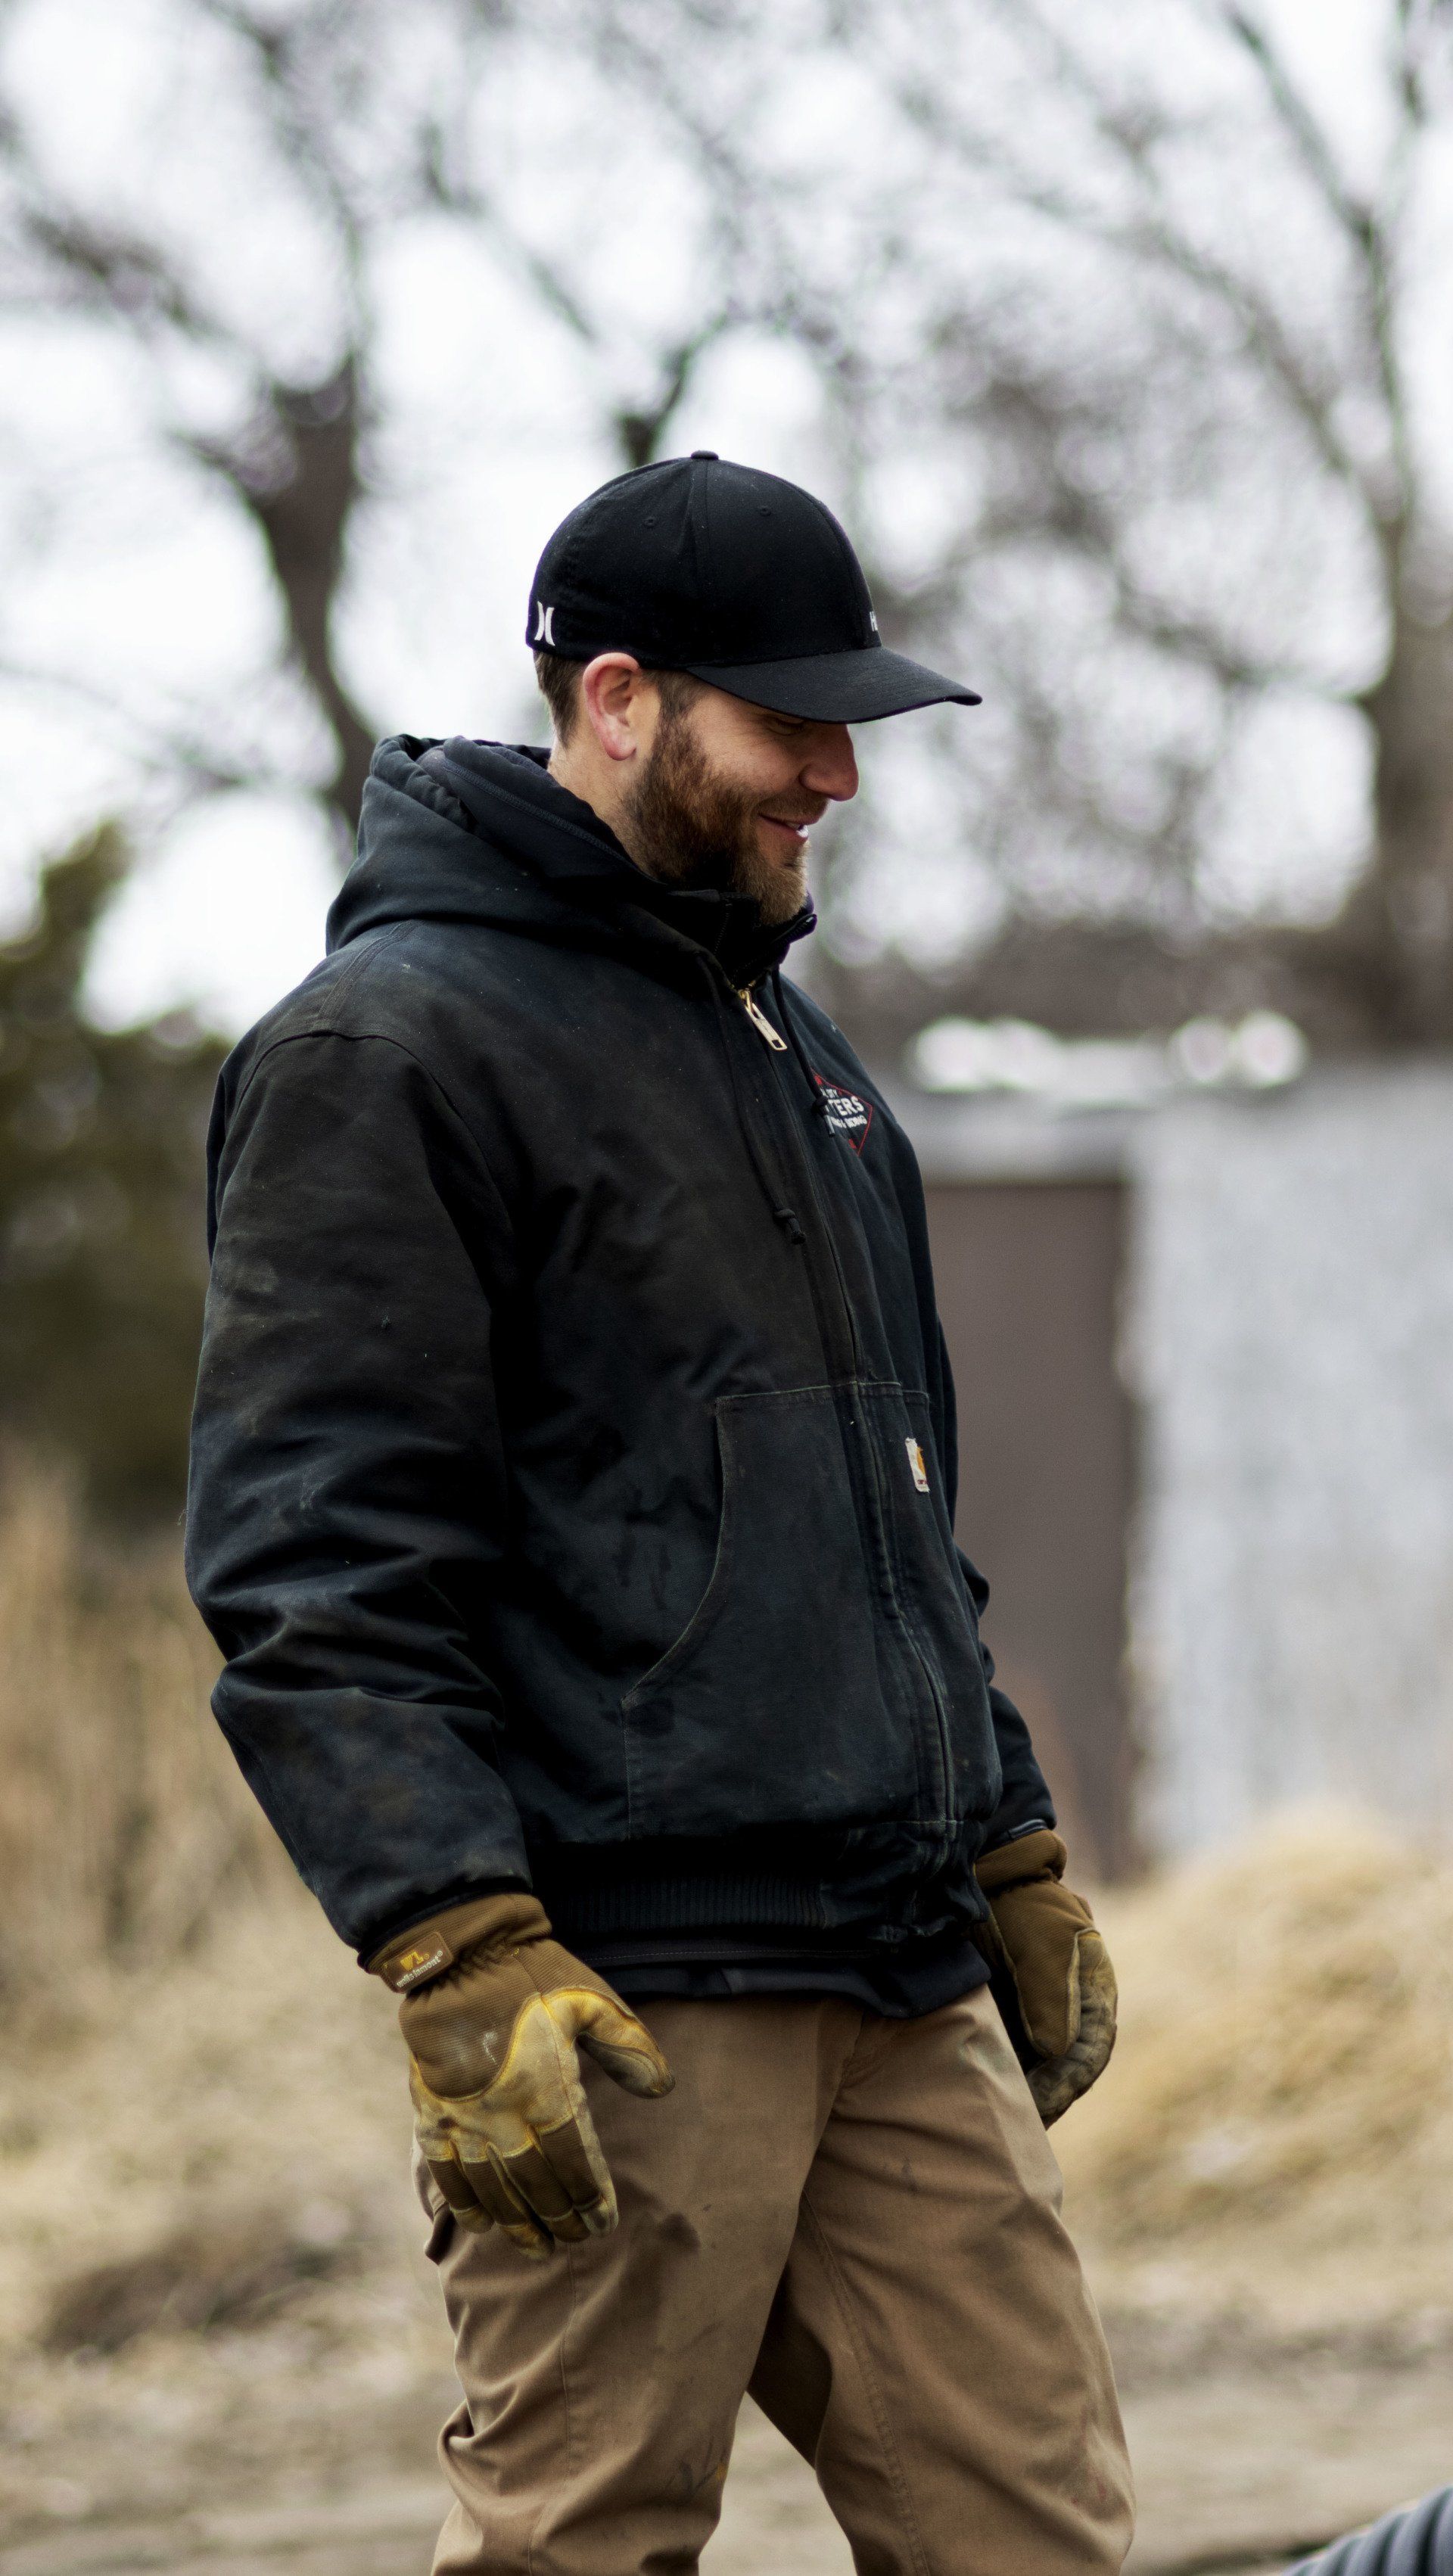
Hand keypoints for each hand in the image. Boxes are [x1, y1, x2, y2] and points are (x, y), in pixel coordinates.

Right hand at [369, 1893, 672, 2258]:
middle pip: (536, 2185)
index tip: (604, 2221)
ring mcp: (464, 2118)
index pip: (574, 2162)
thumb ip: (628, 2046)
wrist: (458, 1956)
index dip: (591, 2197)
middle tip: (576, 2240)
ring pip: (493, 2189)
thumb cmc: (531, 1974)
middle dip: (559, 2218)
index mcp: (545, 2089)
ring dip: (517, 2223)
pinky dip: (465, 2203)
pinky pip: (447, 2172)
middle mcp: (503, 2114)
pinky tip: (482, 2225)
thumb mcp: (591, 2000)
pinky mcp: (432, 2113)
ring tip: (538, 2248)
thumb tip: (662, 2089)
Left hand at [975, 1830, 1115, 2124]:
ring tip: (1001, 2121)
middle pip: (1065, 2068)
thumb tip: (1056, 2051)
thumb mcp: (1044, 1944)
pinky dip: (1002, 2074)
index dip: (1069, 2082)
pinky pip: (1010, 2053)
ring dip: (1025, 2093)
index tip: (1045, 2104)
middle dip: (1046, 2098)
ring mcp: (1039, 2013)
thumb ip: (1051, 1994)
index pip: (1090, 2051)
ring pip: (1038, 2066)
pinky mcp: (1008, 2012)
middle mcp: (1071, 2009)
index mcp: (1094, 1993)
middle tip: (1021, 2125)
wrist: (985, 1875)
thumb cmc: (1023, 1905)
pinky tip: (980, 2092)